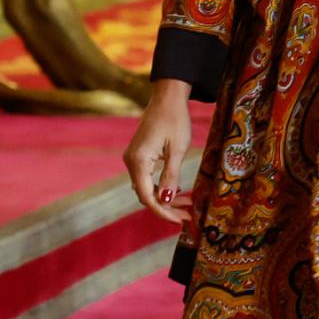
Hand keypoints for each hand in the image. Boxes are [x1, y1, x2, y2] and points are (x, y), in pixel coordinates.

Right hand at [123, 78, 192, 225]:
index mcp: (138, 161)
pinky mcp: (139, 155)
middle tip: (187, 216)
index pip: (147, 196)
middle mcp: (131, 162)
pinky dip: (161, 187)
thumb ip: (170, 176)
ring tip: (187, 205)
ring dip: (165, 198)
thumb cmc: (175, 120)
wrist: (167, 97)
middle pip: (145, 194)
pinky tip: (177, 191)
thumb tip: (165, 201)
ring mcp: (133, 158)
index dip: (163, 212)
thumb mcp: (177, 150)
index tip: (180, 221)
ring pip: (147, 187)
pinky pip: (147, 178)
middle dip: (166, 207)